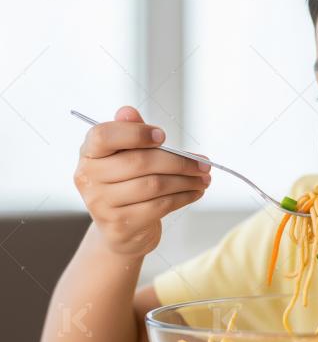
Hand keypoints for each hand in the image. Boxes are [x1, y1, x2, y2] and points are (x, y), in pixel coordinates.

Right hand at [74, 106, 210, 256]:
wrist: (121, 230)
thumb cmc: (128, 183)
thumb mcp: (126, 156)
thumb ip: (130, 133)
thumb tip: (127, 111)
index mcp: (89, 154)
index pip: (104, 136)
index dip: (135, 133)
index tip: (163, 136)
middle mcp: (89, 178)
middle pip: (140, 162)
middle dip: (179, 161)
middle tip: (204, 163)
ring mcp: (101, 204)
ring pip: (154, 185)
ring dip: (186, 180)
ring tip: (205, 178)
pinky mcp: (120, 224)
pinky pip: (160, 206)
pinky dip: (183, 197)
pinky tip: (196, 192)